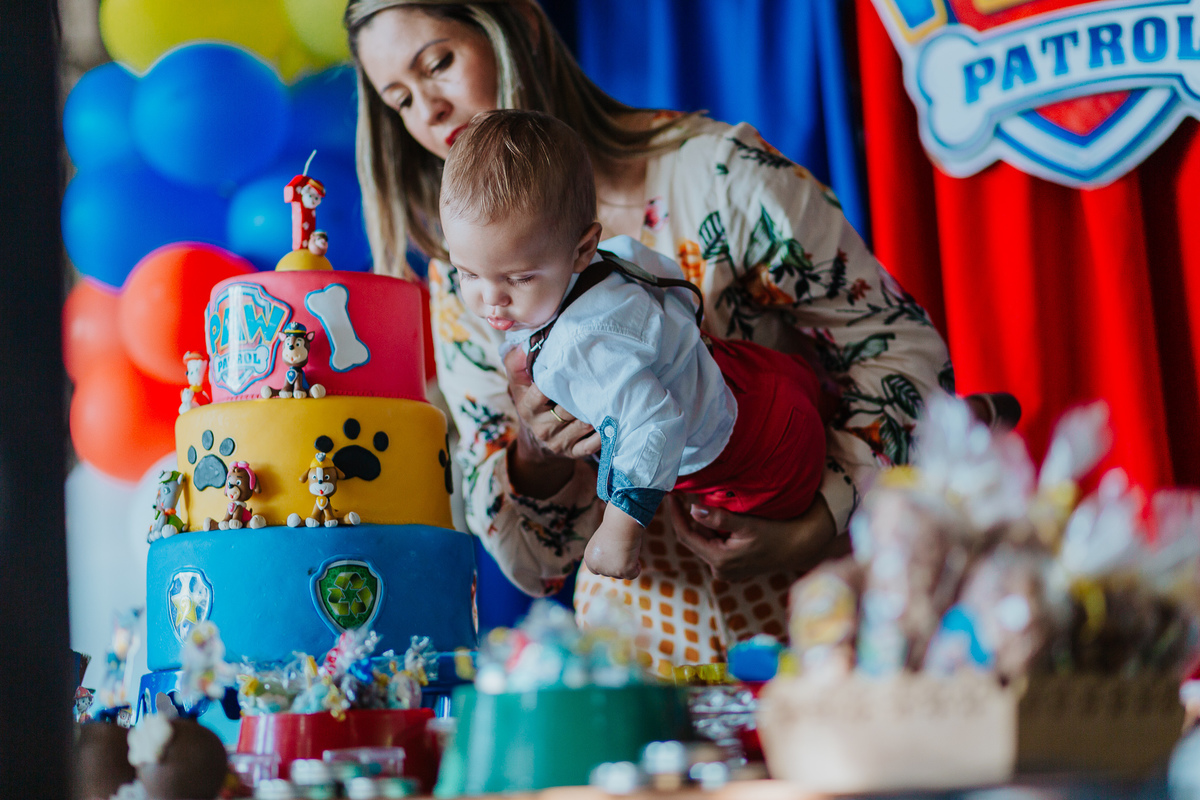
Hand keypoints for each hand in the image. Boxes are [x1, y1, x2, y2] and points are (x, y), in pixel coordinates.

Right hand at [504, 346, 599, 459]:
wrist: (536, 440)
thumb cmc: (532, 403)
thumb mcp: (519, 384)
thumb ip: (516, 363)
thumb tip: (523, 345)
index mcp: (528, 408)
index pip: (542, 392)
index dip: (558, 379)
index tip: (572, 365)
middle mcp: (542, 427)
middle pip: (568, 409)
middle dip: (583, 395)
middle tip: (599, 378)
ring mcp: (558, 442)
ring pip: (583, 424)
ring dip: (596, 412)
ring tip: (609, 395)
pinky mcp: (572, 452)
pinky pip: (591, 445)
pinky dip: (602, 435)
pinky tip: (610, 422)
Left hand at [584, 503, 643, 579]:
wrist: (621, 524)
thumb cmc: (614, 528)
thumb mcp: (605, 543)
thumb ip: (606, 555)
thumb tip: (616, 563)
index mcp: (589, 558)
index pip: (596, 570)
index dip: (606, 565)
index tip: (614, 558)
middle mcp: (597, 566)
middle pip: (610, 573)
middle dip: (618, 565)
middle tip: (622, 550)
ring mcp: (610, 570)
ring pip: (621, 574)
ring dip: (626, 564)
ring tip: (627, 550)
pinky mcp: (622, 571)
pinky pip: (633, 574)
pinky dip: (637, 566)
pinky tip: (635, 555)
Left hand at [666, 492, 846, 581]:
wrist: (799, 547)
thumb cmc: (776, 533)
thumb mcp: (747, 524)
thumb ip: (719, 518)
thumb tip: (692, 508)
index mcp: (719, 560)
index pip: (686, 535)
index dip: (675, 515)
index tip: (670, 496)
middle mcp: (719, 570)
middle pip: (693, 539)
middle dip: (686, 517)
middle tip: (680, 493)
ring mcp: (725, 571)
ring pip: (703, 541)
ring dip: (700, 523)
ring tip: (696, 499)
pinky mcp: (731, 567)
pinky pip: (713, 546)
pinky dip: (711, 531)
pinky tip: (713, 515)